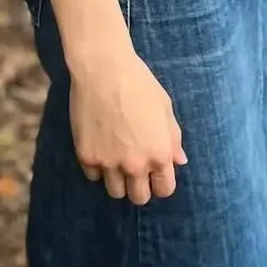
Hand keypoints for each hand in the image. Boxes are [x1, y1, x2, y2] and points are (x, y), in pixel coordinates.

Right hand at [69, 48, 186, 205]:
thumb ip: (173, 137)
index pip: (165, 190)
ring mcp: (109, 164)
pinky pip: (93, 177)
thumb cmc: (139, 83)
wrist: (102, 69)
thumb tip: (179, 161)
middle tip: (134, 167)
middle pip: (139, 198)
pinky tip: (99, 147)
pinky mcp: (86, 157)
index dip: (161, 182)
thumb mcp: (164, 107)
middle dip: (140, 186)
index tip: (155, 173)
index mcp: (159, 154)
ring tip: (116, 158)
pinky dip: (97, 167)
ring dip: (118, 180)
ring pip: (115, 192)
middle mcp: (135, 165)